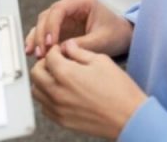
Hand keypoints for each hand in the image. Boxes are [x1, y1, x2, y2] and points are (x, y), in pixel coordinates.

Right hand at [25, 0, 131, 58]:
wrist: (123, 37)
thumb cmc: (116, 34)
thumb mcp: (102, 40)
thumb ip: (82, 44)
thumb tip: (61, 50)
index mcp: (82, 1)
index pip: (59, 9)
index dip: (51, 25)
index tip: (50, 43)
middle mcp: (71, 6)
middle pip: (47, 16)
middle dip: (42, 34)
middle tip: (42, 52)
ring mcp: (65, 16)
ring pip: (43, 23)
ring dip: (37, 38)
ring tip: (35, 54)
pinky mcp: (62, 27)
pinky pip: (46, 31)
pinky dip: (39, 41)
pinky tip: (34, 51)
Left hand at [31, 40, 146, 139]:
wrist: (131, 118)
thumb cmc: (120, 90)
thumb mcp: (101, 61)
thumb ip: (79, 51)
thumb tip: (67, 45)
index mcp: (66, 74)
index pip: (49, 56)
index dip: (54, 50)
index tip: (60, 50)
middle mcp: (58, 92)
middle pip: (35, 73)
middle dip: (44, 64)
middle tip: (55, 62)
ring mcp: (58, 109)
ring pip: (36, 91)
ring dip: (42, 81)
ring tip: (56, 77)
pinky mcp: (62, 121)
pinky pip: (44, 107)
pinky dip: (47, 98)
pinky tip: (60, 93)